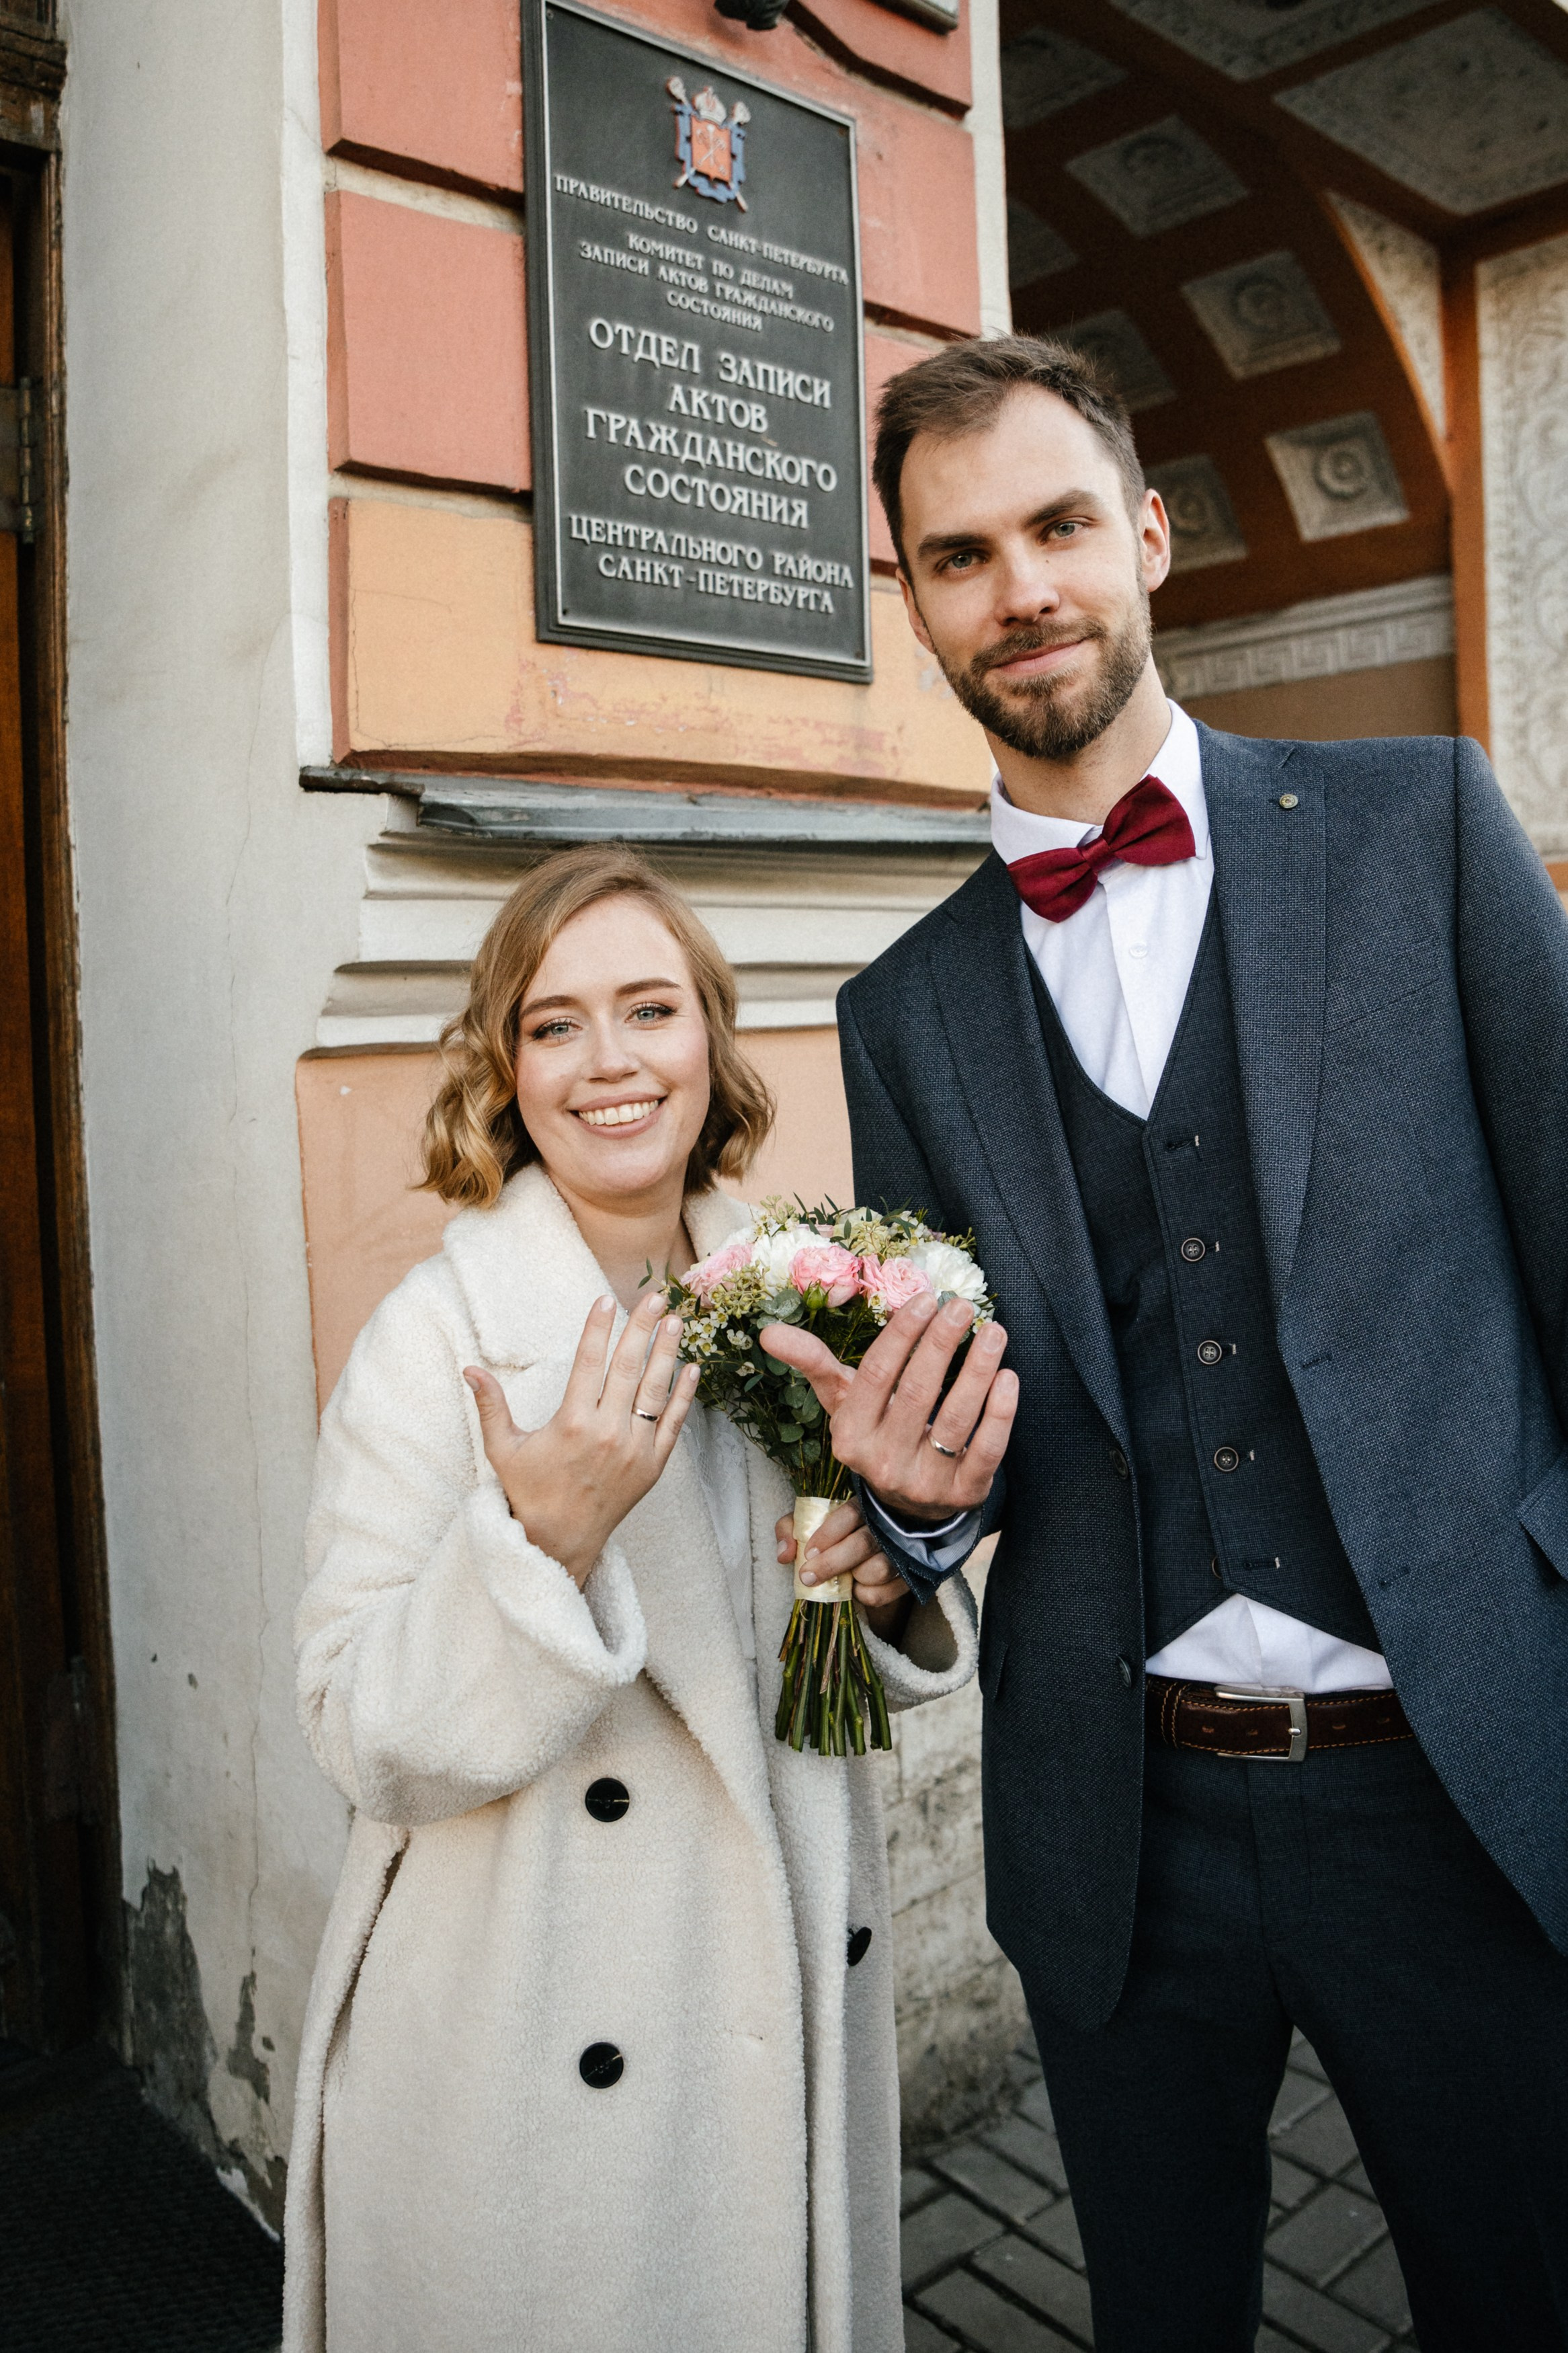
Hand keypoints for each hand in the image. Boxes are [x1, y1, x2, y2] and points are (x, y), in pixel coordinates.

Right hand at [465, 1290, 698, 1586]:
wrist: (559, 1542)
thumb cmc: (529, 1491)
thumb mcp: (503, 1448)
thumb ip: (491, 1405)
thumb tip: (469, 1368)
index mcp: (571, 1423)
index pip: (589, 1362)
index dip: (598, 1328)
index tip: (605, 1300)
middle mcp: (607, 1433)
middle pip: (628, 1367)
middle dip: (642, 1327)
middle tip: (657, 1296)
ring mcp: (634, 1449)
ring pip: (655, 1390)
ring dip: (667, 1353)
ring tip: (677, 1321)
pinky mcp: (652, 1466)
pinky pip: (673, 1423)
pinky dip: (684, 1395)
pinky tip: (692, 1368)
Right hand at [759, 1292, 1014, 1523]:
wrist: (908, 1507)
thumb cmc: (877, 1435)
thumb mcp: (843, 1404)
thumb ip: (813, 1364)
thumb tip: (769, 1333)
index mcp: (850, 1436)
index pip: (876, 1375)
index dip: (902, 1334)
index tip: (926, 1299)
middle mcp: (883, 1462)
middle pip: (917, 1391)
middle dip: (942, 1343)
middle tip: (962, 1306)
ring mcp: (925, 1482)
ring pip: (956, 1418)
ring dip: (978, 1370)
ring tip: (994, 1331)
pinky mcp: (964, 1493)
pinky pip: (986, 1449)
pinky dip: (1000, 1413)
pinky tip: (1008, 1377)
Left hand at [774, 1500, 911, 1639]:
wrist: (865, 1550)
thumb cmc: (833, 1533)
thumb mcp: (808, 1523)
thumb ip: (790, 1529)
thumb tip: (785, 1554)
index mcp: (864, 1504)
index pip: (850, 1514)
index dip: (828, 1534)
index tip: (809, 1552)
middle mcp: (887, 1525)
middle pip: (863, 1544)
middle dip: (831, 1564)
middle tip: (808, 1576)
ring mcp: (901, 1551)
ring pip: (879, 1569)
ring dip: (853, 1577)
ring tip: (842, 1576)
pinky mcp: (908, 1575)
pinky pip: (885, 1593)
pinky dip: (866, 1595)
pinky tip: (857, 1587)